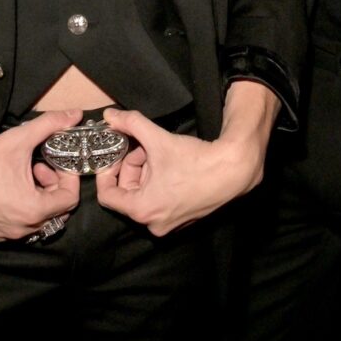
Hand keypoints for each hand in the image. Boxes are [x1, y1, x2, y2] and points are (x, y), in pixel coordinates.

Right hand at [0, 109, 83, 241]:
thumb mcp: (20, 139)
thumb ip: (51, 124)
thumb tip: (75, 114)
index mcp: (34, 211)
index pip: (69, 199)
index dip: (68, 178)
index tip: (56, 162)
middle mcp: (22, 229)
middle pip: (55, 212)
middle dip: (53, 187)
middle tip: (40, 167)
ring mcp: (5, 234)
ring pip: (36, 220)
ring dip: (37, 197)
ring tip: (23, 175)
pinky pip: (17, 225)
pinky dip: (20, 207)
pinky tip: (7, 187)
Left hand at [95, 101, 270, 236]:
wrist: (233, 170)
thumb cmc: (196, 160)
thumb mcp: (158, 138)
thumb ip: (131, 124)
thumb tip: (110, 116)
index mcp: (142, 209)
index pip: (107, 196)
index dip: (106, 172)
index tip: (114, 156)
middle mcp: (154, 223)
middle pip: (127, 194)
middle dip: (132, 168)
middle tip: (143, 148)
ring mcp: (170, 224)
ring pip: (145, 196)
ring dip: (146, 174)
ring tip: (160, 153)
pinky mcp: (183, 220)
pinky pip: (161, 201)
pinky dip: (160, 184)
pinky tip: (172, 166)